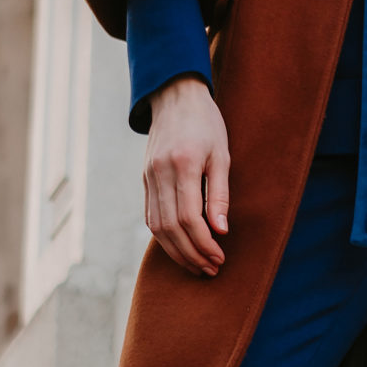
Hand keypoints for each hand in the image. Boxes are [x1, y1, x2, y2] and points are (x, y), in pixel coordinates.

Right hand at [143, 75, 229, 275]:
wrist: (175, 98)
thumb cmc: (206, 124)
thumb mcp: (222, 155)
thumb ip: (220, 193)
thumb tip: (220, 231)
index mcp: (183, 164)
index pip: (189, 218)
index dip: (204, 244)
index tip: (219, 257)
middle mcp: (160, 173)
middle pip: (171, 228)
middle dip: (191, 254)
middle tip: (210, 269)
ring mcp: (148, 177)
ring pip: (157, 226)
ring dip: (177, 251)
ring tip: (197, 265)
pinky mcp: (144, 180)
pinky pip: (150, 216)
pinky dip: (164, 237)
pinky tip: (181, 248)